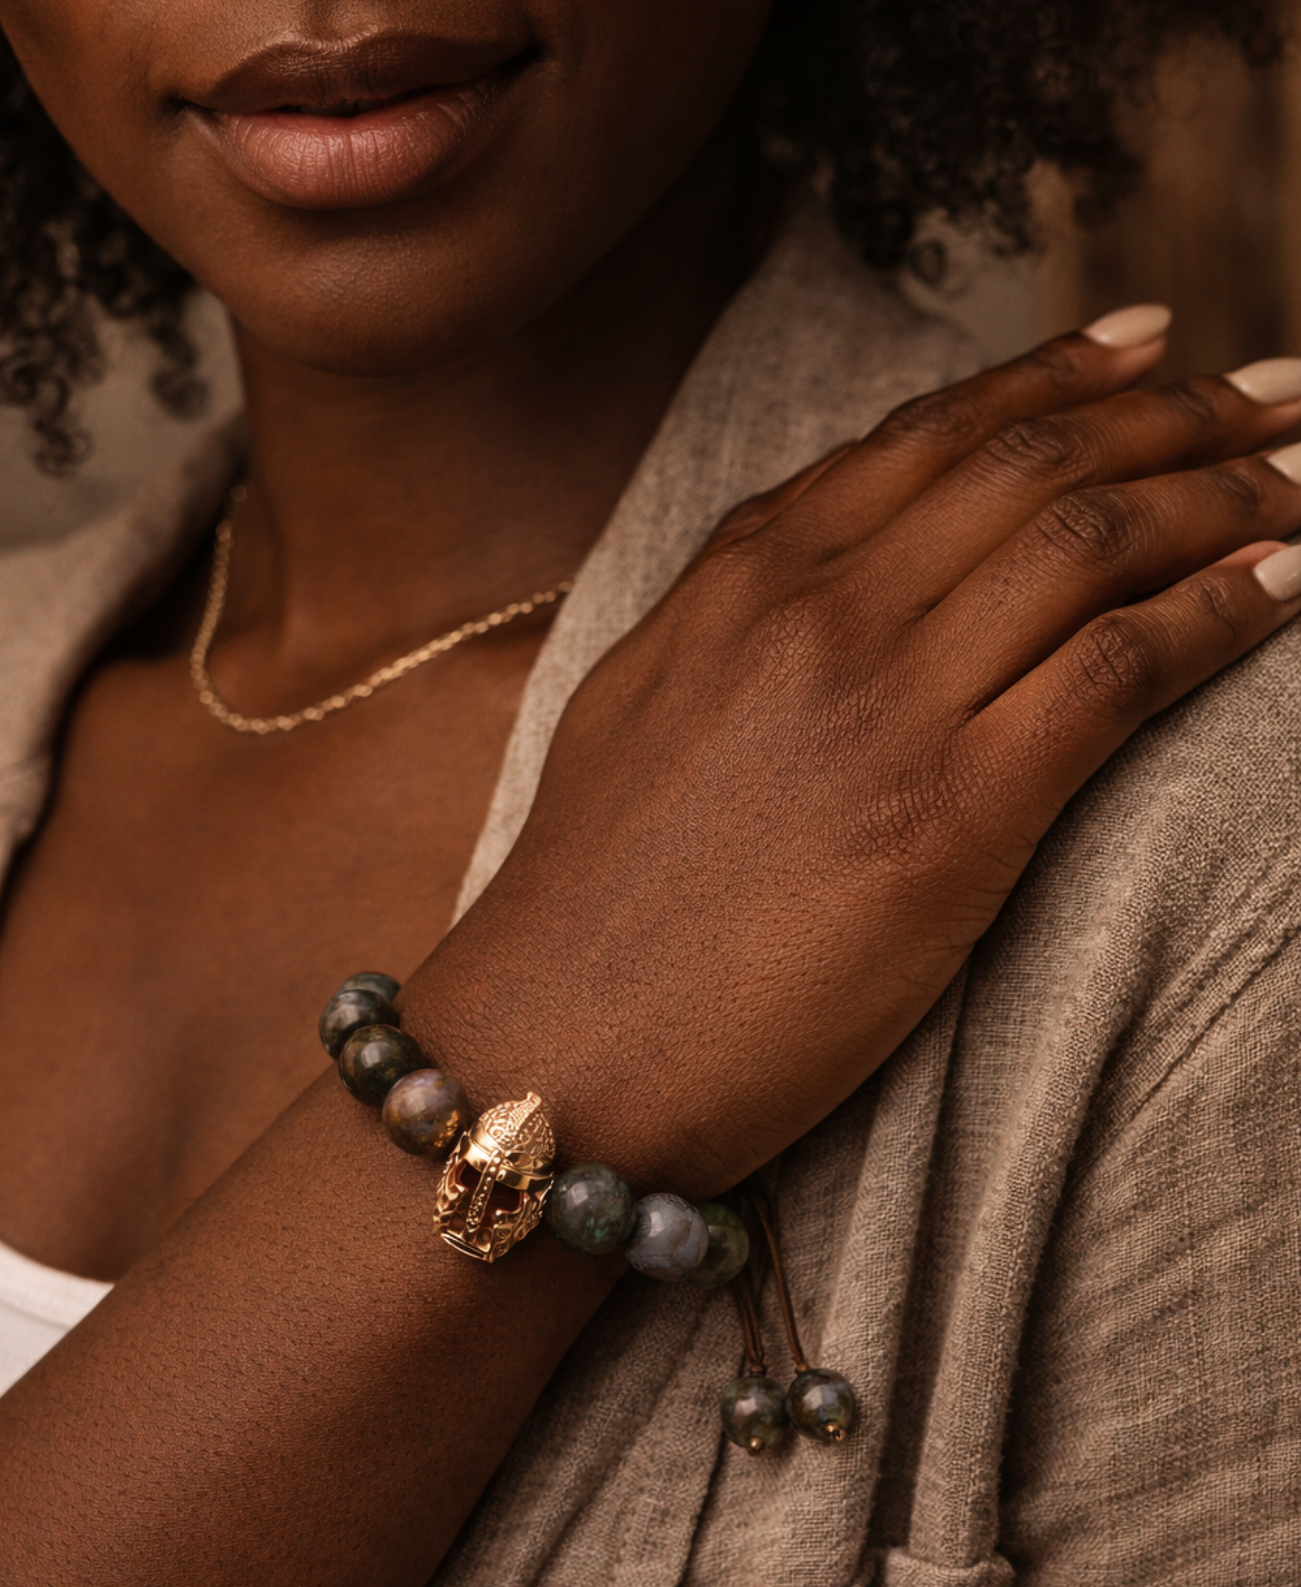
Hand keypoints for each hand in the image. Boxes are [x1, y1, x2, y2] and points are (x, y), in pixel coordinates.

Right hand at [413, 324, 1300, 1194]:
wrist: (555, 1045)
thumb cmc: (593, 900)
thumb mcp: (637, 704)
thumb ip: (731, 613)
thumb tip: (802, 556)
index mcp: (745, 573)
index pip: (934, 432)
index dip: (1057, 374)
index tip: (1145, 345)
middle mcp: (821, 608)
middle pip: (1036, 462)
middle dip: (1176, 414)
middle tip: (1273, 394)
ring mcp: (885, 705)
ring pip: (1092, 541)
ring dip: (1223, 496)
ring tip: (1299, 479)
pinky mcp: (948, 818)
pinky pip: (1115, 669)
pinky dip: (1215, 613)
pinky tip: (1282, 589)